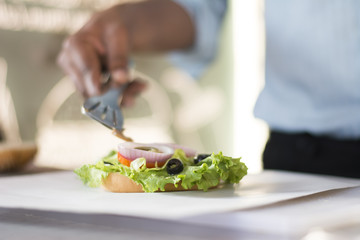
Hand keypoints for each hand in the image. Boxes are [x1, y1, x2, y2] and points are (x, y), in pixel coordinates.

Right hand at [58, 0, 193, 99]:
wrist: (110, 32)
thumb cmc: (112, 30)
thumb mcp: (119, 37)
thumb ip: (119, 58)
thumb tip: (120, 79)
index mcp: (74, 47)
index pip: (87, 71)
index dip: (100, 84)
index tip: (114, 90)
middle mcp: (71, 65)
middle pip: (92, 89)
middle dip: (117, 90)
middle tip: (141, 85)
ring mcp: (77, 78)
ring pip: (99, 98)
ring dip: (123, 94)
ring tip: (142, 84)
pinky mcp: (87, 88)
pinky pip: (105, 100)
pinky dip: (122, 95)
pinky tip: (138, 86)